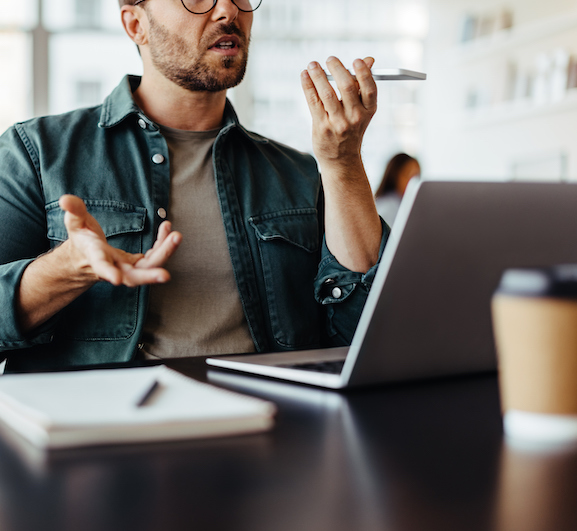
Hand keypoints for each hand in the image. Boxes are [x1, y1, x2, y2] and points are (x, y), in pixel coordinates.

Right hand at [60, 195, 181, 286]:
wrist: (88, 258)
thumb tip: (65, 199)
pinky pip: (155, 258)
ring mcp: (128, 268)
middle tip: (165, 275)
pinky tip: (169, 230)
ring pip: (149, 267)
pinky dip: (163, 246)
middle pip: (133, 276)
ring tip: (176, 236)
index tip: (116, 279)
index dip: (108, 273)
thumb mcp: (75, 223)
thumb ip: (73, 211)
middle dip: (149, 275)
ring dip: (164, 254)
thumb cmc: (82, 239)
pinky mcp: (139, 264)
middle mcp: (115, 268)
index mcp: (96, 258)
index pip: (101, 267)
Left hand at [301, 56, 376, 171]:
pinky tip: (305, 75)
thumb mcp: (362, 110)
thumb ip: (362, 85)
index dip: (363, 72)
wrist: (341, 158)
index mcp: (368, 111)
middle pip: (347, 87)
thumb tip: (368, 60)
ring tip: (313, 64)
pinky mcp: (322, 126)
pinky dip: (308, 86)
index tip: (356, 60)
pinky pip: (314, 101)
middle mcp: (355, 117)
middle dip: (337, 69)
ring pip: (327, 93)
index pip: (369, 88)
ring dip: (318, 75)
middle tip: (330, 59)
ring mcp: (338, 123)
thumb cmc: (351, 129)